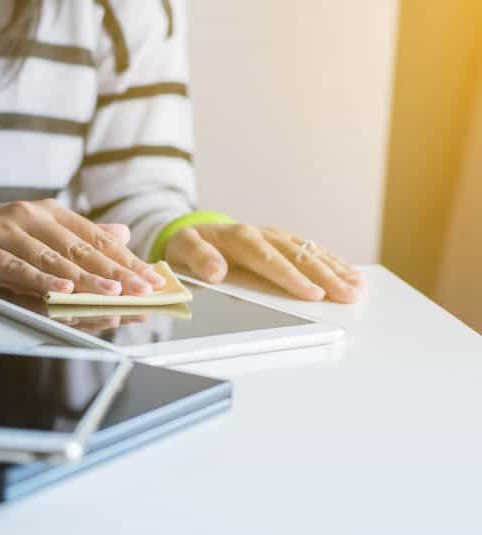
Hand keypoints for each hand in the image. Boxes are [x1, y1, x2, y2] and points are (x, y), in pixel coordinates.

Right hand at [0, 200, 165, 295]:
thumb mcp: (33, 231)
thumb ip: (76, 234)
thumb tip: (122, 233)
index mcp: (47, 212)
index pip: (95, 237)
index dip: (126, 258)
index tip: (152, 277)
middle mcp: (30, 216)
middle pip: (80, 247)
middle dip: (117, 270)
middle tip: (144, 288)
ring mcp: (5, 230)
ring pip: (53, 257)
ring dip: (86, 277)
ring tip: (114, 292)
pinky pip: (17, 268)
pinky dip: (41, 280)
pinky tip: (62, 291)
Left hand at [165, 224, 365, 302]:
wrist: (193, 234)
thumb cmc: (188, 247)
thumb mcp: (181, 250)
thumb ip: (198, 259)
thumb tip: (216, 272)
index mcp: (239, 238)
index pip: (269, 260)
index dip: (292, 278)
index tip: (313, 295)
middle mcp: (263, 234)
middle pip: (298, 256)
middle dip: (326, 277)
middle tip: (348, 296)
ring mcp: (276, 237)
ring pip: (311, 253)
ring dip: (336, 270)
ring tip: (357, 288)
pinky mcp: (283, 242)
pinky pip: (312, 251)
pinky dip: (333, 263)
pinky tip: (351, 274)